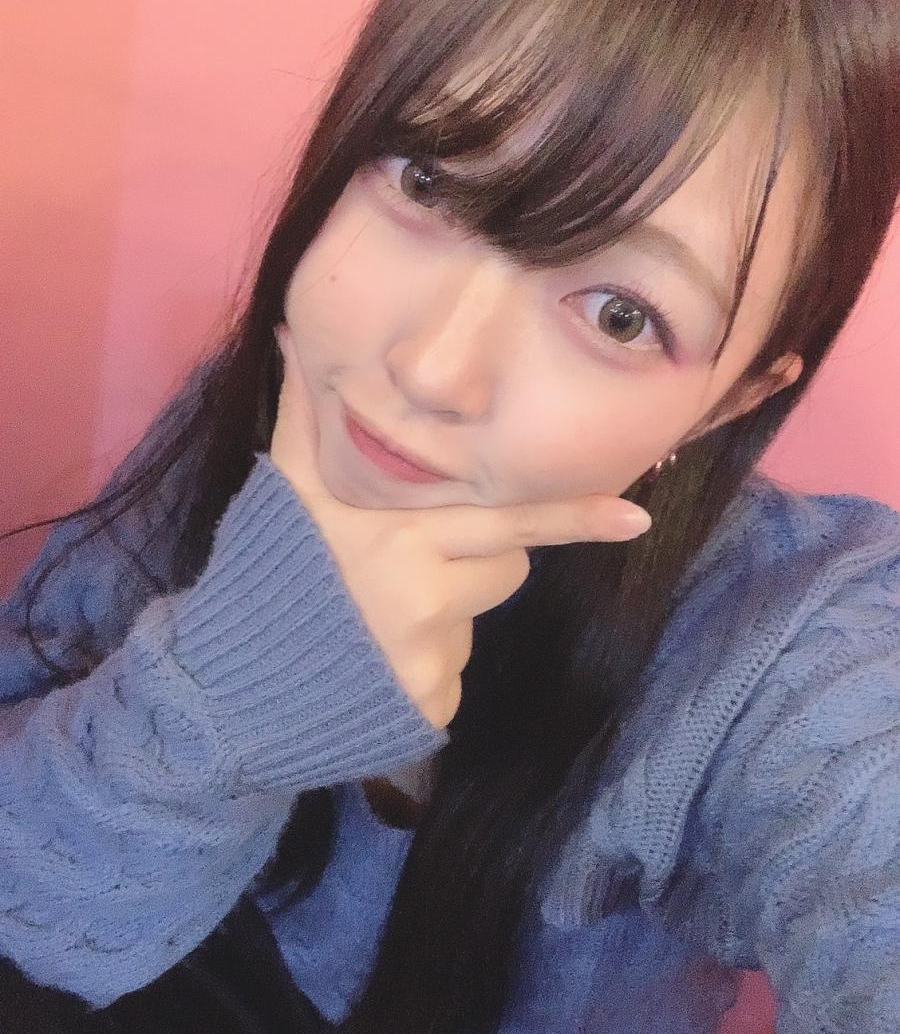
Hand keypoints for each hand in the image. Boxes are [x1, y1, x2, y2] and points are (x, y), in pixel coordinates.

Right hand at [270, 324, 651, 731]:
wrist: (232, 679)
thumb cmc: (269, 568)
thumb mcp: (285, 485)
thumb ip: (302, 411)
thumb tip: (294, 332)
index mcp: (400, 530)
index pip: (508, 518)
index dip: (573, 516)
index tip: (635, 517)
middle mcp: (422, 589)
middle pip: (507, 567)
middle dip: (477, 561)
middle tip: (410, 571)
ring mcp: (427, 652)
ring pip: (480, 615)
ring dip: (451, 608)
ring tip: (382, 611)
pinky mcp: (426, 701)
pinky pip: (455, 674)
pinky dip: (429, 665)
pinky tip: (376, 658)